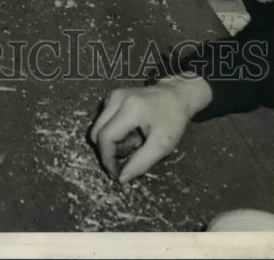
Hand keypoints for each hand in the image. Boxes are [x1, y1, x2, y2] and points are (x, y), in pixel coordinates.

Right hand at [90, 76, 211, 182]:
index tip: (117, 174)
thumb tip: (121, 178)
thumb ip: (141, 163)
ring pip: (99, 127)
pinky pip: (104, 120)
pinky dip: (114, 131)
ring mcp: (113, 95)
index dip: (107, 159)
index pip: (105, 137)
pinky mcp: (113, 96)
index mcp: (129, 109)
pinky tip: (132, 131)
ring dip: (112, 141)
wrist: (177, 95)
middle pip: (96, 132)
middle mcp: (116, 98)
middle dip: (109, 150)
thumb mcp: (162, 146)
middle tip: (130, 156)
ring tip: (135, 141)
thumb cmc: (173, 120)